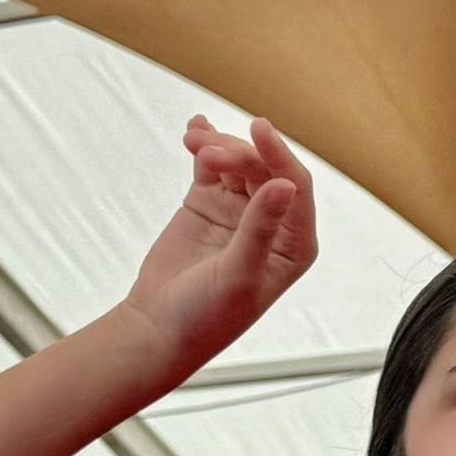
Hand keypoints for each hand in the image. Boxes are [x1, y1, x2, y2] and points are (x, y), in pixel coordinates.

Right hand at [118, 116, 317, 374]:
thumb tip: (285, 186)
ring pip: (238, 163)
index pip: (296, 188)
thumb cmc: (207, 316)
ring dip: (218, 146)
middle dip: (239, 153)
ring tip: (194, 142)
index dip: (279, 155)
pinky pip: (211, 166)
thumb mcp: (238, 274)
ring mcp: (240, 211)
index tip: (258, 128)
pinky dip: (204, 145)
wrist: (159, 327)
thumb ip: (260, 229)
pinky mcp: (209, 203)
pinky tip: (195, 128)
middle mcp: (273, 224)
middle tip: (207, 151)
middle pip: (264, 169)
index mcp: (295, 245)